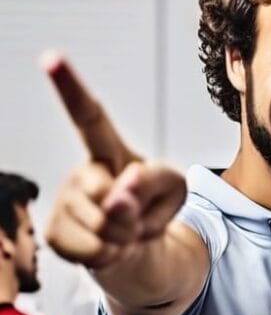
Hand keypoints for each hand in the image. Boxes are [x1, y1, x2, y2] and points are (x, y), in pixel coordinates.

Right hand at [42, 52, 186, 267]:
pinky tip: (111, 248)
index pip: (89, 117)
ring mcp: (65, 202)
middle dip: (135, 215)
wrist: (136, 249)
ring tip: (126, 233)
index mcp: (109, 151)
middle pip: (109, 194)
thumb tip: (118, 195)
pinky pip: (94, 251)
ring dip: (127, 238)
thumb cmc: (153, 208)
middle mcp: (80, 172)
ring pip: (104, 226)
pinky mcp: (56, 233)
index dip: (70, 88)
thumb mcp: (175, 188)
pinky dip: (114, 256)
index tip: (50, 58)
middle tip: (138, 217)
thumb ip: (154, 182)